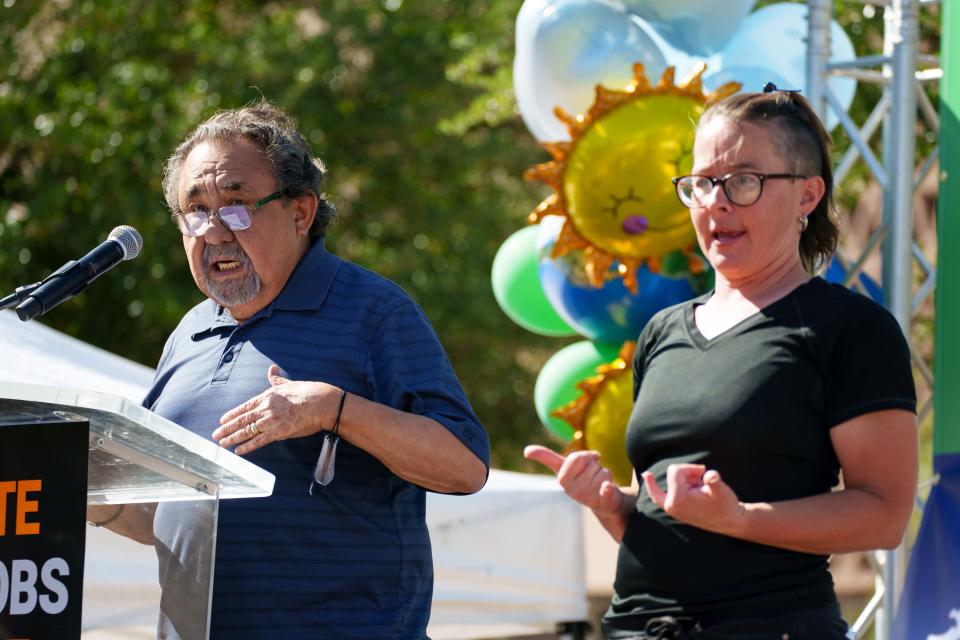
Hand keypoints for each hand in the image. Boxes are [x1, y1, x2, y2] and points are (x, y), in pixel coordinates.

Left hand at [213, 365, 340, 454]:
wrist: (323, 403)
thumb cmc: (309, 392)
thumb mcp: (289, 383)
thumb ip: (277, 379)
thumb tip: (271, 369)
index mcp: (267, 396)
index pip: (245, 407)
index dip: (232, 414)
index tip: (222, 420)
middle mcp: (266, 408)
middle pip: (242, 420)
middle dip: (227, 428)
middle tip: (215, 435)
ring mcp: (271, 421)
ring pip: (247, 431)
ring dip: (233, 438)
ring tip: (222, 444)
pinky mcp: (279, 432)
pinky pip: (259, 441)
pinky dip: (247, 447)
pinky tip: (238, 451)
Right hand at [524, 445, 624, 515]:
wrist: (606, 503)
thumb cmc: (583, 479)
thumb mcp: (566, 467)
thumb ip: (548, 458)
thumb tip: (526, 451)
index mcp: (562, 480)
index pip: (574, 458)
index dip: (585, 456)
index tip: (589, 457)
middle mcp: (573, 491)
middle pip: (591, 462)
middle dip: (595, 463)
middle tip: (593, 471)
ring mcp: (588, 498)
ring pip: (603, 471)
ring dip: (605, 473)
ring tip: (600, 483)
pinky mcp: (603, 503)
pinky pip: (606, 491)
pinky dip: (607, 489)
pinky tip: (606, 488)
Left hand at [642, 464, 743, 534]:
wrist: (730, 522)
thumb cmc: (725, 505)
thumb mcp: (721, 491)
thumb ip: (713, 481)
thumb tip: (711, 475)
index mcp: (678, 499)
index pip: (676, 470)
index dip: (692, 468)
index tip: (704, 473)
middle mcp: (670, 505)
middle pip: (673, 473)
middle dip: (688, 473)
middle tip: (702, 483)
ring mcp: (671, 509)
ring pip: (671, 480)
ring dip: (684, 480)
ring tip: (699, 488)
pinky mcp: (674, 510)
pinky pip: (657, 496)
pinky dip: (652, 486)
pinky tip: (647, 475)